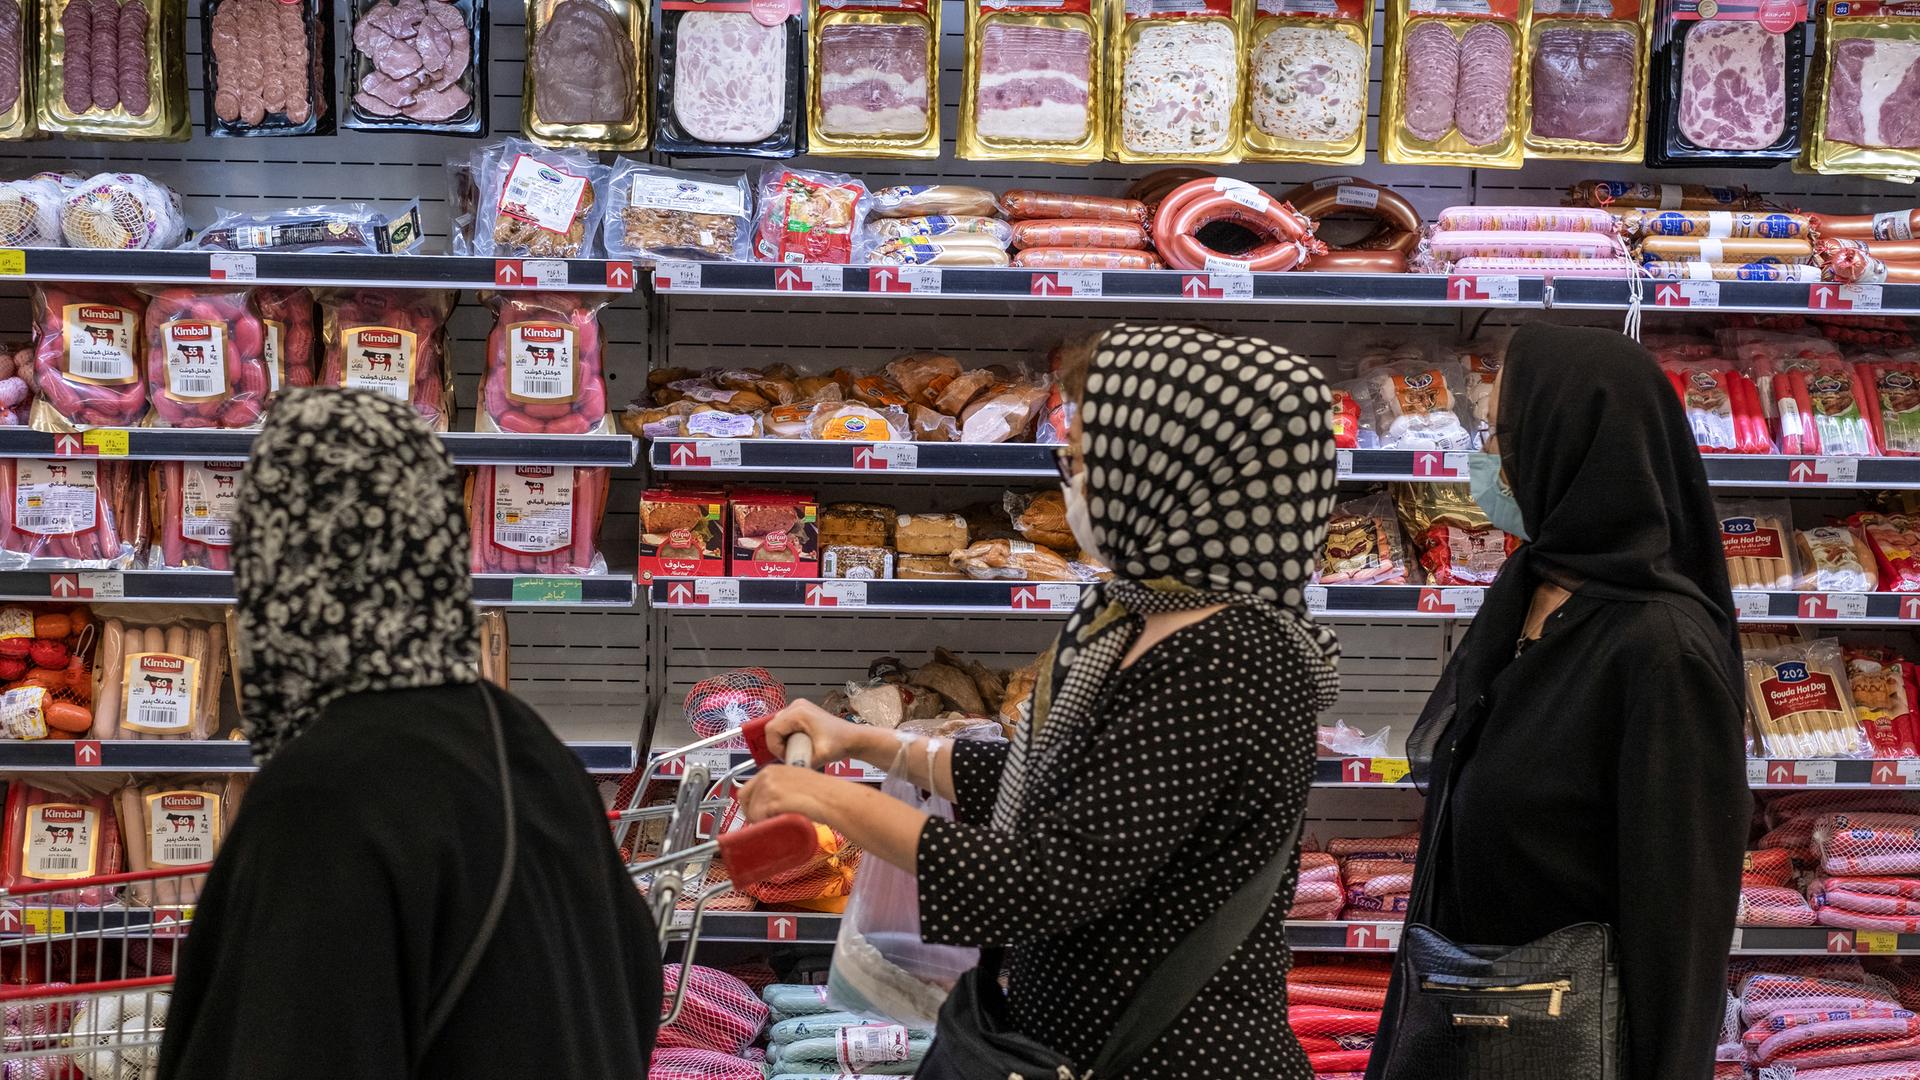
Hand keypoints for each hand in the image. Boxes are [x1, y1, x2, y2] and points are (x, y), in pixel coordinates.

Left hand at [736, 764, 835, 823]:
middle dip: (752, 813)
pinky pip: (759, 818)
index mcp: (770, 770)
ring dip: (762, 821)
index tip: (757, 815)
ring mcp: (769, 786)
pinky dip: (768, 825)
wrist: (831, 798)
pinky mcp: (773, 799)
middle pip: (744, 800)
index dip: (751, 805)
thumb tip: (766, 805)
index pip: (746, 790)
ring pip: (752, 812)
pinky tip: (782, 821)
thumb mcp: (793, 782)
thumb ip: (777, 789)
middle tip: (765, 822)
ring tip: (780, 821)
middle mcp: (767, 775)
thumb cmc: (820, 794)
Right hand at [765, 699, 886, 767]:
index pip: (772, 729)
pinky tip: (797, 745)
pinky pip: (785, 725)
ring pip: (777, 726)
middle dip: (777, 744)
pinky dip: (787, 736)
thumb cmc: (840, 743)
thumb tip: (788, 771)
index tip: (786, 757)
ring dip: (781, 741)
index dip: (774, 747)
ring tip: (794, 751)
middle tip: (789, 756)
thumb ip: (802, 764)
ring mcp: (798, 707)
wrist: (852, 738)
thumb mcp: (821, 756)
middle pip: (772, 726)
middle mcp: (796, 706)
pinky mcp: (801, 712)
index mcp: (798, 712)